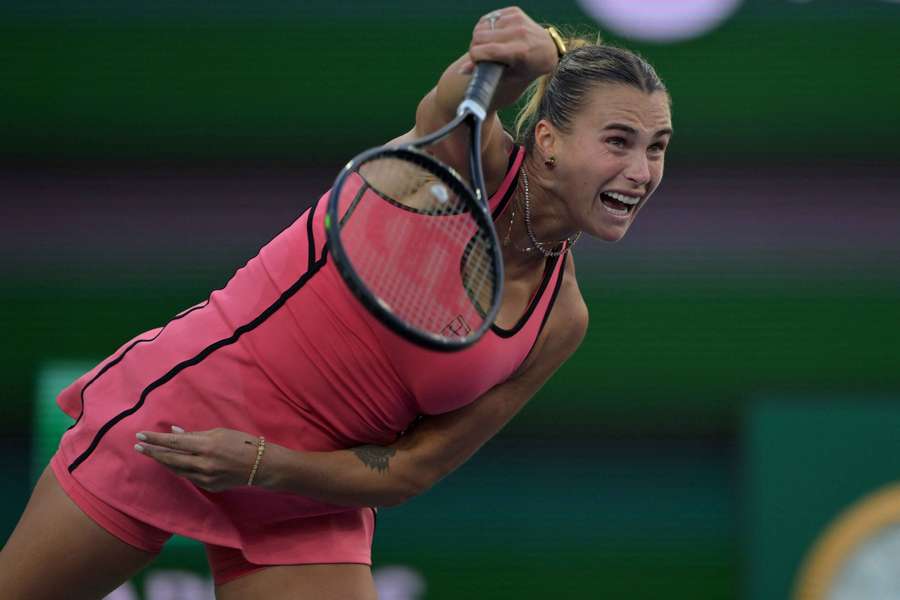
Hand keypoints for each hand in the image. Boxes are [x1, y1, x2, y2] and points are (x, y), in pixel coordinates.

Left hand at [134, 426, 262, 491]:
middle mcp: (203, 463)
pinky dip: (180, 469)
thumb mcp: (219, 433)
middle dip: (152, 452)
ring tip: (152, 454)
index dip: (155, 439)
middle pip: (170, 459)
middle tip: (137, 446)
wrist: (261, 465)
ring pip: (177, 470)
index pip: (173, 442)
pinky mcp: (209, 486)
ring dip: (163, 462)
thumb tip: (174, 433)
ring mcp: (205, 477)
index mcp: (206, 446)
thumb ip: (195, 435)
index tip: (140, 435)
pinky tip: (173, 464)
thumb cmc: (242, 442)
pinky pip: (189, 477)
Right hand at [460, 7, 557, 80]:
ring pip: (481, 26)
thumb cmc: (526, 67)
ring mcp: (517, 19)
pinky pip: (489, 18)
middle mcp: (519, 33)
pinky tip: (495, 35)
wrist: (547, 50)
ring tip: (489, 45)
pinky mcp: (515, 11)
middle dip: (475, 47)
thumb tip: (462, 70)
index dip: (474, 57)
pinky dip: (488, 28)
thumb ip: (485, 73)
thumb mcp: (508, 75)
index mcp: (519, 52)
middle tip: (481, 54)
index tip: (476, 61)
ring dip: (480, 37)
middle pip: (479, 37)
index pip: (484, 50)